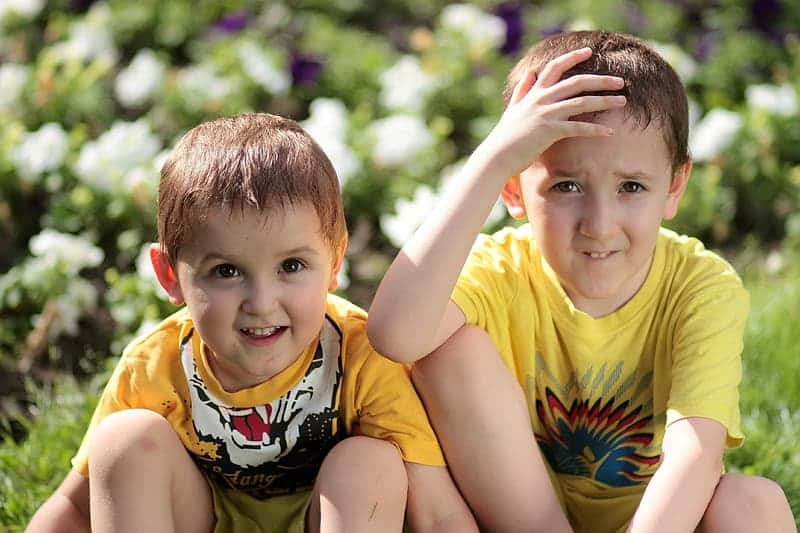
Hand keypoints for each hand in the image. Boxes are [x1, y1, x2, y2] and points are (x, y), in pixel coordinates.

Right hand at [478, 47, 626, 179]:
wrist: (496, 156)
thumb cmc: (505, 137)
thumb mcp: (512, 108)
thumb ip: (522, 89)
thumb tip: (530, 72)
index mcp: (534, 93)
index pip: (555, 67)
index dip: (573, 57)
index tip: (589, 51)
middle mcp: (541, 99)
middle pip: (576, 82)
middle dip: (601, 80)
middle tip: (620, 82)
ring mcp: (546, 114)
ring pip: (582, 102)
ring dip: (604, 101)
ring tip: (622, 101)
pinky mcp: (549, 131)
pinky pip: (578, 128)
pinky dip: (595, 130)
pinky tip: (609, 132)